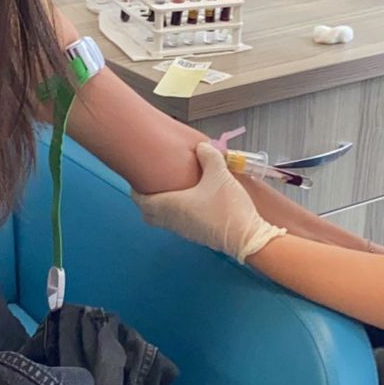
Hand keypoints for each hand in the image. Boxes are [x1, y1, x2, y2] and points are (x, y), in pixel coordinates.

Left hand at [134, 142, 285, 263]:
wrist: (246, 237)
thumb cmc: (227, 206)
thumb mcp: (219, 174)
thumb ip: (208, 156)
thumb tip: (201, 147)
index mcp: (170, 205)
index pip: (141, 200)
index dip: (136, 189)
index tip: (139, 178)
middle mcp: (172, 220)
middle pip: (148, 213)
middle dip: (146, 199)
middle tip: (153, 185)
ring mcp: (183, 230)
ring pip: (161, 220)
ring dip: (160, 207)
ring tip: (170, 191)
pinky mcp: (195, 235)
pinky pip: (175, 223)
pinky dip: (174, 213)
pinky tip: (189, 202)